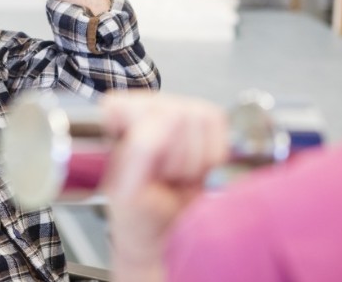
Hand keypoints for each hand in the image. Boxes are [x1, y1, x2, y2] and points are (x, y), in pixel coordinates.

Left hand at [100, 91, 229, 279]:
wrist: (167, 237)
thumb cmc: (140, 216)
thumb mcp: (128, 189)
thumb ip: (142, 149)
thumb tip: (170, 114)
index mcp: (117, 117)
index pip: (134, 104)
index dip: (147, 137)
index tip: (147, 164)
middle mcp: (150, 108)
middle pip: (177, 111)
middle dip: (177, 156)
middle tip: (166, 177)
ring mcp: (182, 112)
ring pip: (202, 119)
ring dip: (196, 160)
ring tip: (179, 176)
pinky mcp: (211, 124)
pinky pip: (223, 132)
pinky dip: (215, 160)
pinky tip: (198, 172)